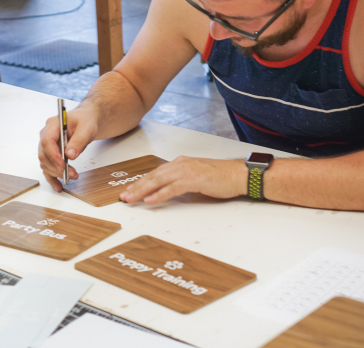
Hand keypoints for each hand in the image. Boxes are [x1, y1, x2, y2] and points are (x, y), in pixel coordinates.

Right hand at [38, 108, 98, 191]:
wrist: (85, 121)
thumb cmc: (85, 121)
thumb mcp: (86, 128)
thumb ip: (79, 140)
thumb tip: (70, 156)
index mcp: (52, 125)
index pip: (47, 141)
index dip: (53, 155)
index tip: (63, 165)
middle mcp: (45, 134)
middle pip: (44, 154)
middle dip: (57, 167)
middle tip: (72, 174)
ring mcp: (46, 145)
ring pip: (45, 163)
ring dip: (56, 173)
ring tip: (73, 176)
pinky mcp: (50, 154)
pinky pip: (47, 167)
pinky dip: (52, 178)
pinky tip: (58, 186)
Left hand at [119, 156, 247, 203]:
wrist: (239, 175)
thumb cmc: (221, 177)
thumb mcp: (196, 178)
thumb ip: (181, 182)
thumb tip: (168, 191)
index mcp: (180, 163)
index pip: (156, 173)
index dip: (141, 182)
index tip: (130, 190)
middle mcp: (181, 164)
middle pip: (153, 176)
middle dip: (137, 186)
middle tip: (124, 195)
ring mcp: (187, 171)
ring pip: (159, 180)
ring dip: (143, 190)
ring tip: (131, 198)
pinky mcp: (194, 179)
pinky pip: (172, 188)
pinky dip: (160, 194)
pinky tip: (150, 200)